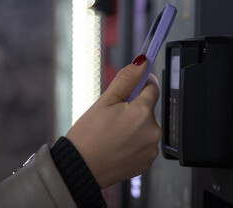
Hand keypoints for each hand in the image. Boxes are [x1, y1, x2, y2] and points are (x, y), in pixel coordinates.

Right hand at [66, 57, 161, 187]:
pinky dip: (135, 142)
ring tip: (113, 133)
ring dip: (135, 126)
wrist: (80, 169)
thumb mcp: (104, 101)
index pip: (153, 87)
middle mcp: (153, 131)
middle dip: (135, 108)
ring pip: (146, 127)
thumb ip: (126, 79)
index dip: (142, 82)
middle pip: (148, 109)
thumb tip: (141, 63)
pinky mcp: (147, 162)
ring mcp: (151, 149)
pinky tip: (118, 145)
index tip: (136, 82)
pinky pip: (144, 144)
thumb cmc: (88, 136)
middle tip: (114, 115)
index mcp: (142, 113)